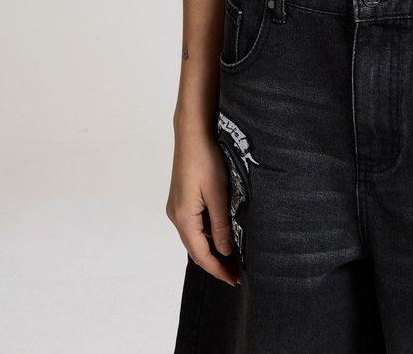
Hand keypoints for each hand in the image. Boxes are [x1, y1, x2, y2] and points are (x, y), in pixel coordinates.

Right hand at [166, 125, 240, 287]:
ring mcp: (177, 206)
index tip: (234, 279)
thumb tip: (226, 251)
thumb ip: (222, 224)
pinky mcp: (181, 198)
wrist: (192, 132)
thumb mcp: (218, 193)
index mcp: (184, 217)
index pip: (201, 255)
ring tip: (233, 255)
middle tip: (236, 271)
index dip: (218, 269)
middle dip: (215, 262)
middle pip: (195, 248)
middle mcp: (176, 215)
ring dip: (211, 248)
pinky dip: (207, 233)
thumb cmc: (205, 158)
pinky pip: (194, 224)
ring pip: (195, 236)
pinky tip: (222, 233)